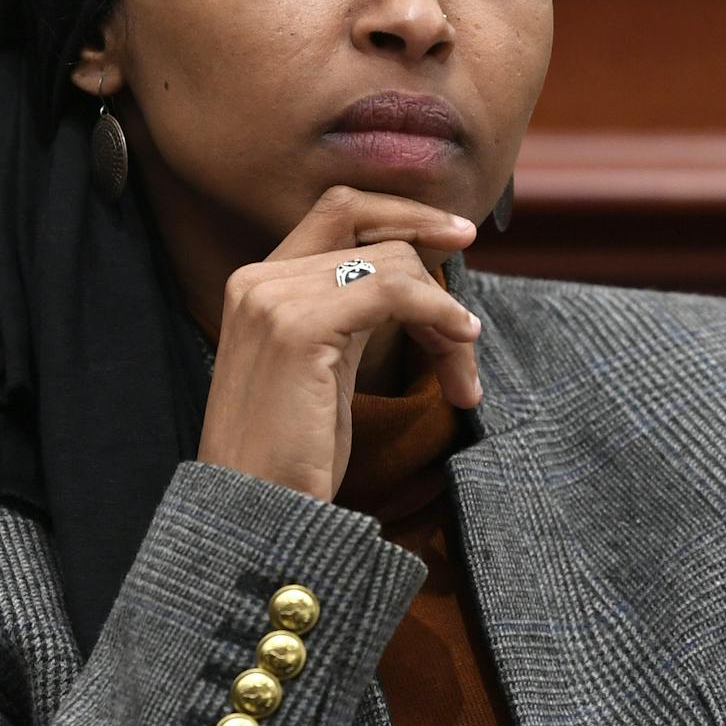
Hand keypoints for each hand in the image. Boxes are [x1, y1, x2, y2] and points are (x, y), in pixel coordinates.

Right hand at [196, 185, 481, 502]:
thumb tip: (418, 281)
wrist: (255, 515)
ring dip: (444, 314)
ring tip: (462, 371)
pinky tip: (459, 344)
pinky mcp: (299, 328)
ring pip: (392, 262)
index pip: (340, 209)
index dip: (402, 213)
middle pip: (372, 230)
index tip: (455, 235)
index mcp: (259, 283)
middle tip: (470, 321)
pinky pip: (394, 290)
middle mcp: (259, 279)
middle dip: (433, 265)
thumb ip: (352, 315)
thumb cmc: (294, 456)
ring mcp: (274, 299)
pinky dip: (439, 313)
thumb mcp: (325, 368)